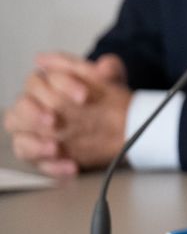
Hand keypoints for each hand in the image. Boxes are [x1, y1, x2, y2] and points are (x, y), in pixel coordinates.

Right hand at [3, 52, 130, 173]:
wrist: (118, 121)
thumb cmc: (104, 96)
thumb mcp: (111, 81)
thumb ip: (109, 70)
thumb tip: (103, 66)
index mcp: (44, 84)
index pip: (39, 80)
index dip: (62, 86)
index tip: (84, 96)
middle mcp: (33, 107)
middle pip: (20, 107)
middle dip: (35, 114)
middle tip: (54, 120)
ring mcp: (34, 133)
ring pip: (20, 138)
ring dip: (35, 144)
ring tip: (55, 148)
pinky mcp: (41, 155)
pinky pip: (38, 164)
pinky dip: (53, 167)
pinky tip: (71, 166)